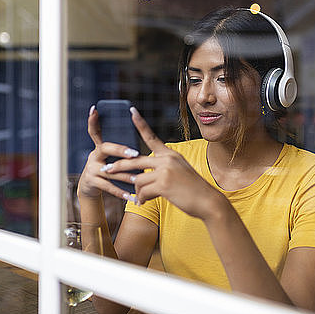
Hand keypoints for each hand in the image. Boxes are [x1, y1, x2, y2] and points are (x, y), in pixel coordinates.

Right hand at [77, 105, 138, 201]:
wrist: (89, 188)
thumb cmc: (105, 169)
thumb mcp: (108, 158)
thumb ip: (118, 150)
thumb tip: (138, 142)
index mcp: (99, 148)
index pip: (94, 131)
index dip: (93, 120)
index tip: (94, 109)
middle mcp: (93, 156)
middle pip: (106, 148)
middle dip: (120, 150)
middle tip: (134, 153)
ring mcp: (92, 169)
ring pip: (111, 171)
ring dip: (126, 175)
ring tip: (138, 178)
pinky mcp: (93, 182)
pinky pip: (109, 187)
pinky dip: (121, 192)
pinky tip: (132, 196)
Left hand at [103, 107, 223, 219]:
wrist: (208, 201)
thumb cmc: (192, 190)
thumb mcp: (178, 173)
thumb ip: (160, 171)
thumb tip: (139, 179)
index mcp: (170, 154)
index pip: (151, 137)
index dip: (140, 124)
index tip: (131, 111)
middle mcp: (167, 159)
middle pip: (135, 160)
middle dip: (119, 167)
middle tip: (106, 170)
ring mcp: (165, 171)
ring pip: (138, 180)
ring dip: (137, 191)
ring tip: (141, 198)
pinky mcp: (163, 184)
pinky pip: (143, 191)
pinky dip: (141, 199)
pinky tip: (144, 202)